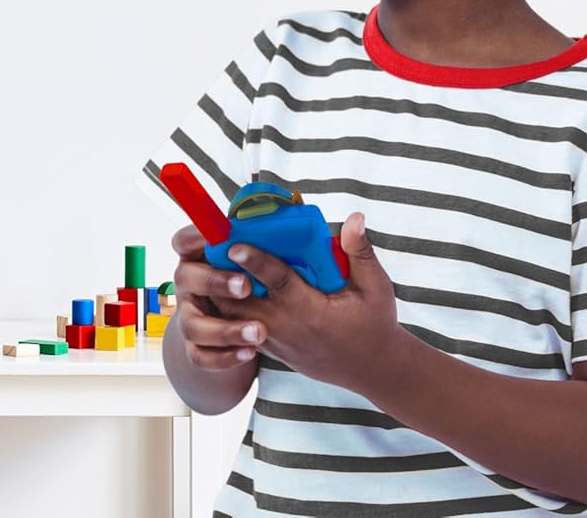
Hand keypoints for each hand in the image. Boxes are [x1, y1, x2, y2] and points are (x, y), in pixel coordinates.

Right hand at [169, 223, 265, 369]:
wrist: (239, 319)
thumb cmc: (246, 278)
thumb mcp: (247, 256)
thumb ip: (255, 240)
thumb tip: (281, 214)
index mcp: (197, 257)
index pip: (183, 240)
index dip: (194, 235)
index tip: (216, 234)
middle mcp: (188, 285)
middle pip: (185, 278)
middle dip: (215, 281)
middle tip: (247, 286)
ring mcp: (189, 316)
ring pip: (194, 325)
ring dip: (226, 329)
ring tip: (260, 331)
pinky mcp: (196, 346)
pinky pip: (202, 356)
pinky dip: (225, 357)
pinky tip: (250, 352)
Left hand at [209, 212, 405, 393]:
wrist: (370, 369)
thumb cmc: (374, 324)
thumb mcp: (376, 288)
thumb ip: (360, 253)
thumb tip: (355, 218)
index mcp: (311, 312)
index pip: (277, 283)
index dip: (255, 262)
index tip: (235, 245)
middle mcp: (287, 328)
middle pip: (242, 300)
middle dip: (223, 275)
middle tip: (210, 245)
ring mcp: (275, 341)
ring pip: (234, 316)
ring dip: (221, 291)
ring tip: (210, 261)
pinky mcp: (270, 347)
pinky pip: (238, 327)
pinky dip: (227, 307)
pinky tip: (219, 285)